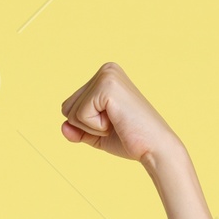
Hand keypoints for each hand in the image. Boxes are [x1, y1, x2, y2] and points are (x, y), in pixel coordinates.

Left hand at [59, 62, 183, 164]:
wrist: (155, 149)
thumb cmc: (130, 140)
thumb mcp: (96, 134)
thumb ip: (76, 130)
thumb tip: (63, 126)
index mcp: (104, 76)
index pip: (69, 106)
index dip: (86, 124)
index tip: (113, 123)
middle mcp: (106, 70)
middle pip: (66, 107)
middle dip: (86, 125)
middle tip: (115, 124)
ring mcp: (106, 75)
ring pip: (70, 111)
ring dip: (91, 126)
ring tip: (117, 122)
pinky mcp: (107, 86)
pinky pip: (79, 115)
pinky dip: (95, 127)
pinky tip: (117, 122)